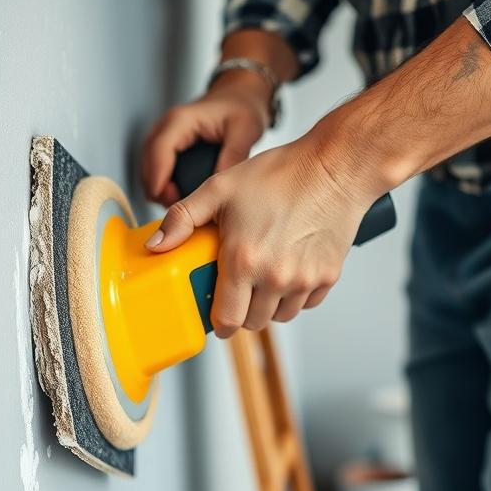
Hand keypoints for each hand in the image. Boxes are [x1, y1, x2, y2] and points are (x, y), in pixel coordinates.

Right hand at [141, 71, 270, 206]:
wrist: (240, 95)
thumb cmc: (242, 107)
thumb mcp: (244, 131)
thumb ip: (233, 157)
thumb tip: (221, 188)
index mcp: (181, 120)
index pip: (159, 152)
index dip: (159, 180)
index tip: (169, 202)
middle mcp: (166, 126)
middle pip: (147, 163)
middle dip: (157, 189)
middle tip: (178, 210)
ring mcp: (164, 135)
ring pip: (148, 168)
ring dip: (158, 188)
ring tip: (180, 205)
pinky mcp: (168, 145)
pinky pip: (155, 168)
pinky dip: (162, 183)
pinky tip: (179, 197)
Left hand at [145, 132, 377, 336]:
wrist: (335, 167)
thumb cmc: (280, 174)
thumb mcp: (220, 188)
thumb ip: (182, 219)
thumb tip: (155, 245)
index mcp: (243, 261)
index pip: (227, 321)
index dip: (218, 323)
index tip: (217, 315)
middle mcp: (274, 278)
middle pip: (252, 323)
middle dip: (242, 311)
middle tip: (239, 286)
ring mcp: (303, 280)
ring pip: (280, 316)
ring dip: (268, 304)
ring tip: (264, 276)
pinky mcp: (327, 277)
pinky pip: (306, 303)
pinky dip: (295, 295)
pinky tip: (289, 268)